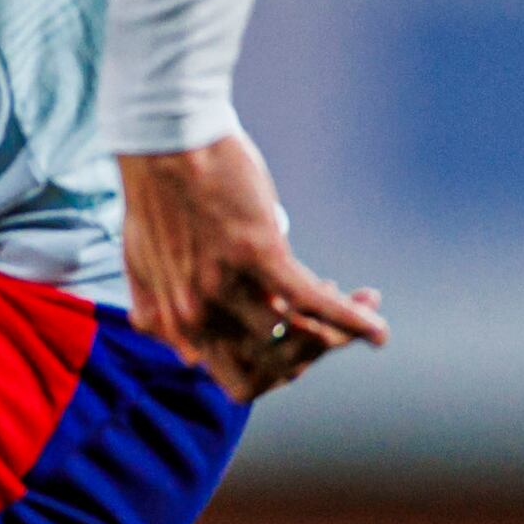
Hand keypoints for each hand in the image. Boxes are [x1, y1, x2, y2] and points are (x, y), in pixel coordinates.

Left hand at [115, 135, 384, 403]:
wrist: (161, 141)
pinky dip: (353, 319)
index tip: (297, 340)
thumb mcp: (143, 269)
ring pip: (301, 335)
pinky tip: (380, 331)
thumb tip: (186, 356)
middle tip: (335, 326)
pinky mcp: (257, 253)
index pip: (240, 381)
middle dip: (315, 354)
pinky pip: (315, 301)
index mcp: (173, 325)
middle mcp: (197, 315)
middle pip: (276, 367)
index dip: (280, 370)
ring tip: (362, 295)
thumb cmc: (156, 196)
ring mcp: (226, 287)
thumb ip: (160, 315)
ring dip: (339, 325)